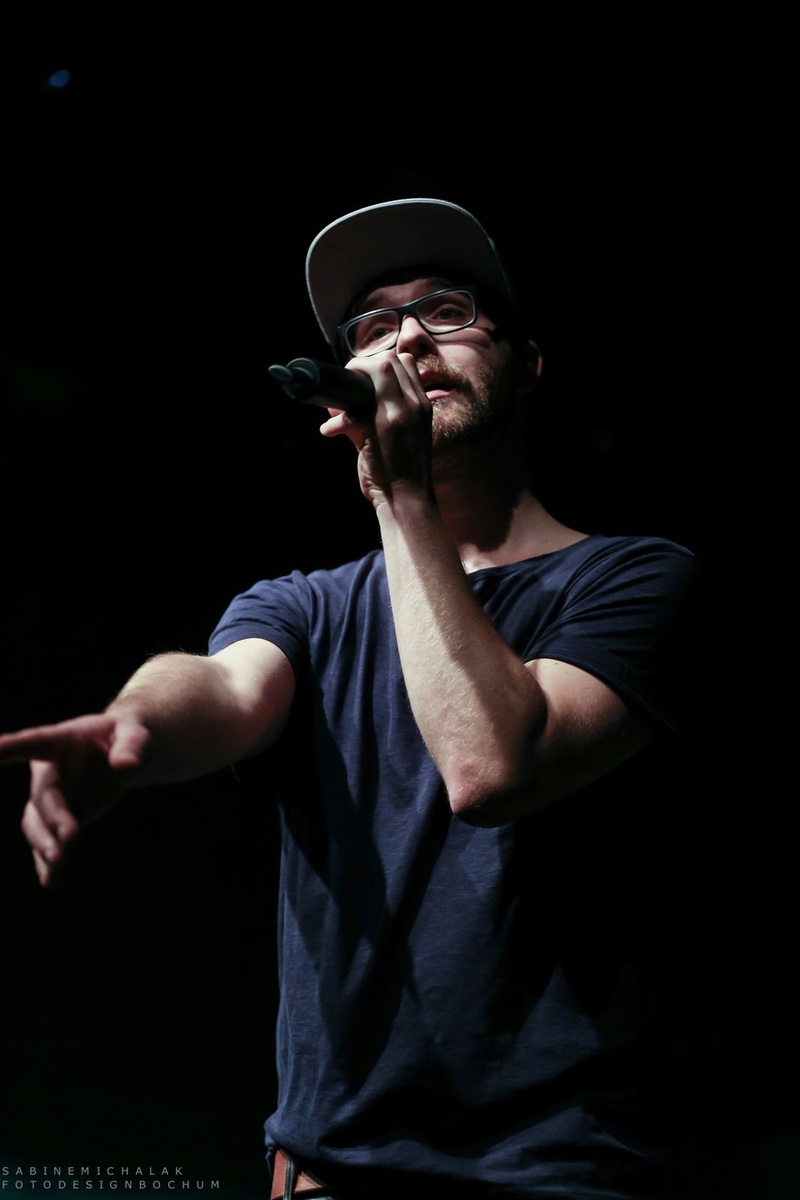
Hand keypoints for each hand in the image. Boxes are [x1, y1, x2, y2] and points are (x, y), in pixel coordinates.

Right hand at [0, 713, 149, 886]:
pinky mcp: (58, 818)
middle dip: (53, 816)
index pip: (33, 741)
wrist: (119, 754)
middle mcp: (49, 770)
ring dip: (44, 843)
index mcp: (62, 740)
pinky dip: (46, 862)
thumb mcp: (134, 732)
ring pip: (36, 822)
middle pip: (44, 794)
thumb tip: (125, 766)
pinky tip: (50, 881)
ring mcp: (51, 796)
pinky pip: (47, 840)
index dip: (12, 746)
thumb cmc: (124, 736)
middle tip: (70, 837)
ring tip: (57, 865)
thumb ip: (131, 745)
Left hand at [318, 352, 433, 508]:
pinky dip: (335, 422)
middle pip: (388, 361)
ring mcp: (397, 414)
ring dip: (349, 383)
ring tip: (335, 407)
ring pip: (375, 370)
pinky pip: (350, 411)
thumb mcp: (406, 436)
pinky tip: (329, 432)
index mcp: (422, 406)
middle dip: (361, 367)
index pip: (405, 363)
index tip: (363, 377)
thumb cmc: (403, 473)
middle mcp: (414, 405)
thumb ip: (385, 415)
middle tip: (345, 385)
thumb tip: (349, 404)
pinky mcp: (377, 429)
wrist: (408, 501)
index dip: (380, 363)